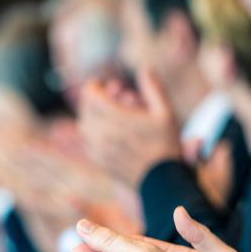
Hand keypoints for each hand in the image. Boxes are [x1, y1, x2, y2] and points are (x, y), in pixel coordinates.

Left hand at [79, 69, 181, 188]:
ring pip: (84, 126)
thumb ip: (153, 88)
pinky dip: (93, 134)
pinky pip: (88, 142)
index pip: (90, 94)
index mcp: (116, 118)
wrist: (162, 183)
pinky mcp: (100, 162)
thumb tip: (144, 68)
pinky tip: (107, 133)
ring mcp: (99, 150)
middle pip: (85, 109)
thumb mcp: (166, 113)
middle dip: (94, 100)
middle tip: (108, 98)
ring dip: (92, 117)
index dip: (94, 86)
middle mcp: (103, 134)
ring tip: (108, 115)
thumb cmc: (166, 147)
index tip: (103, 84)